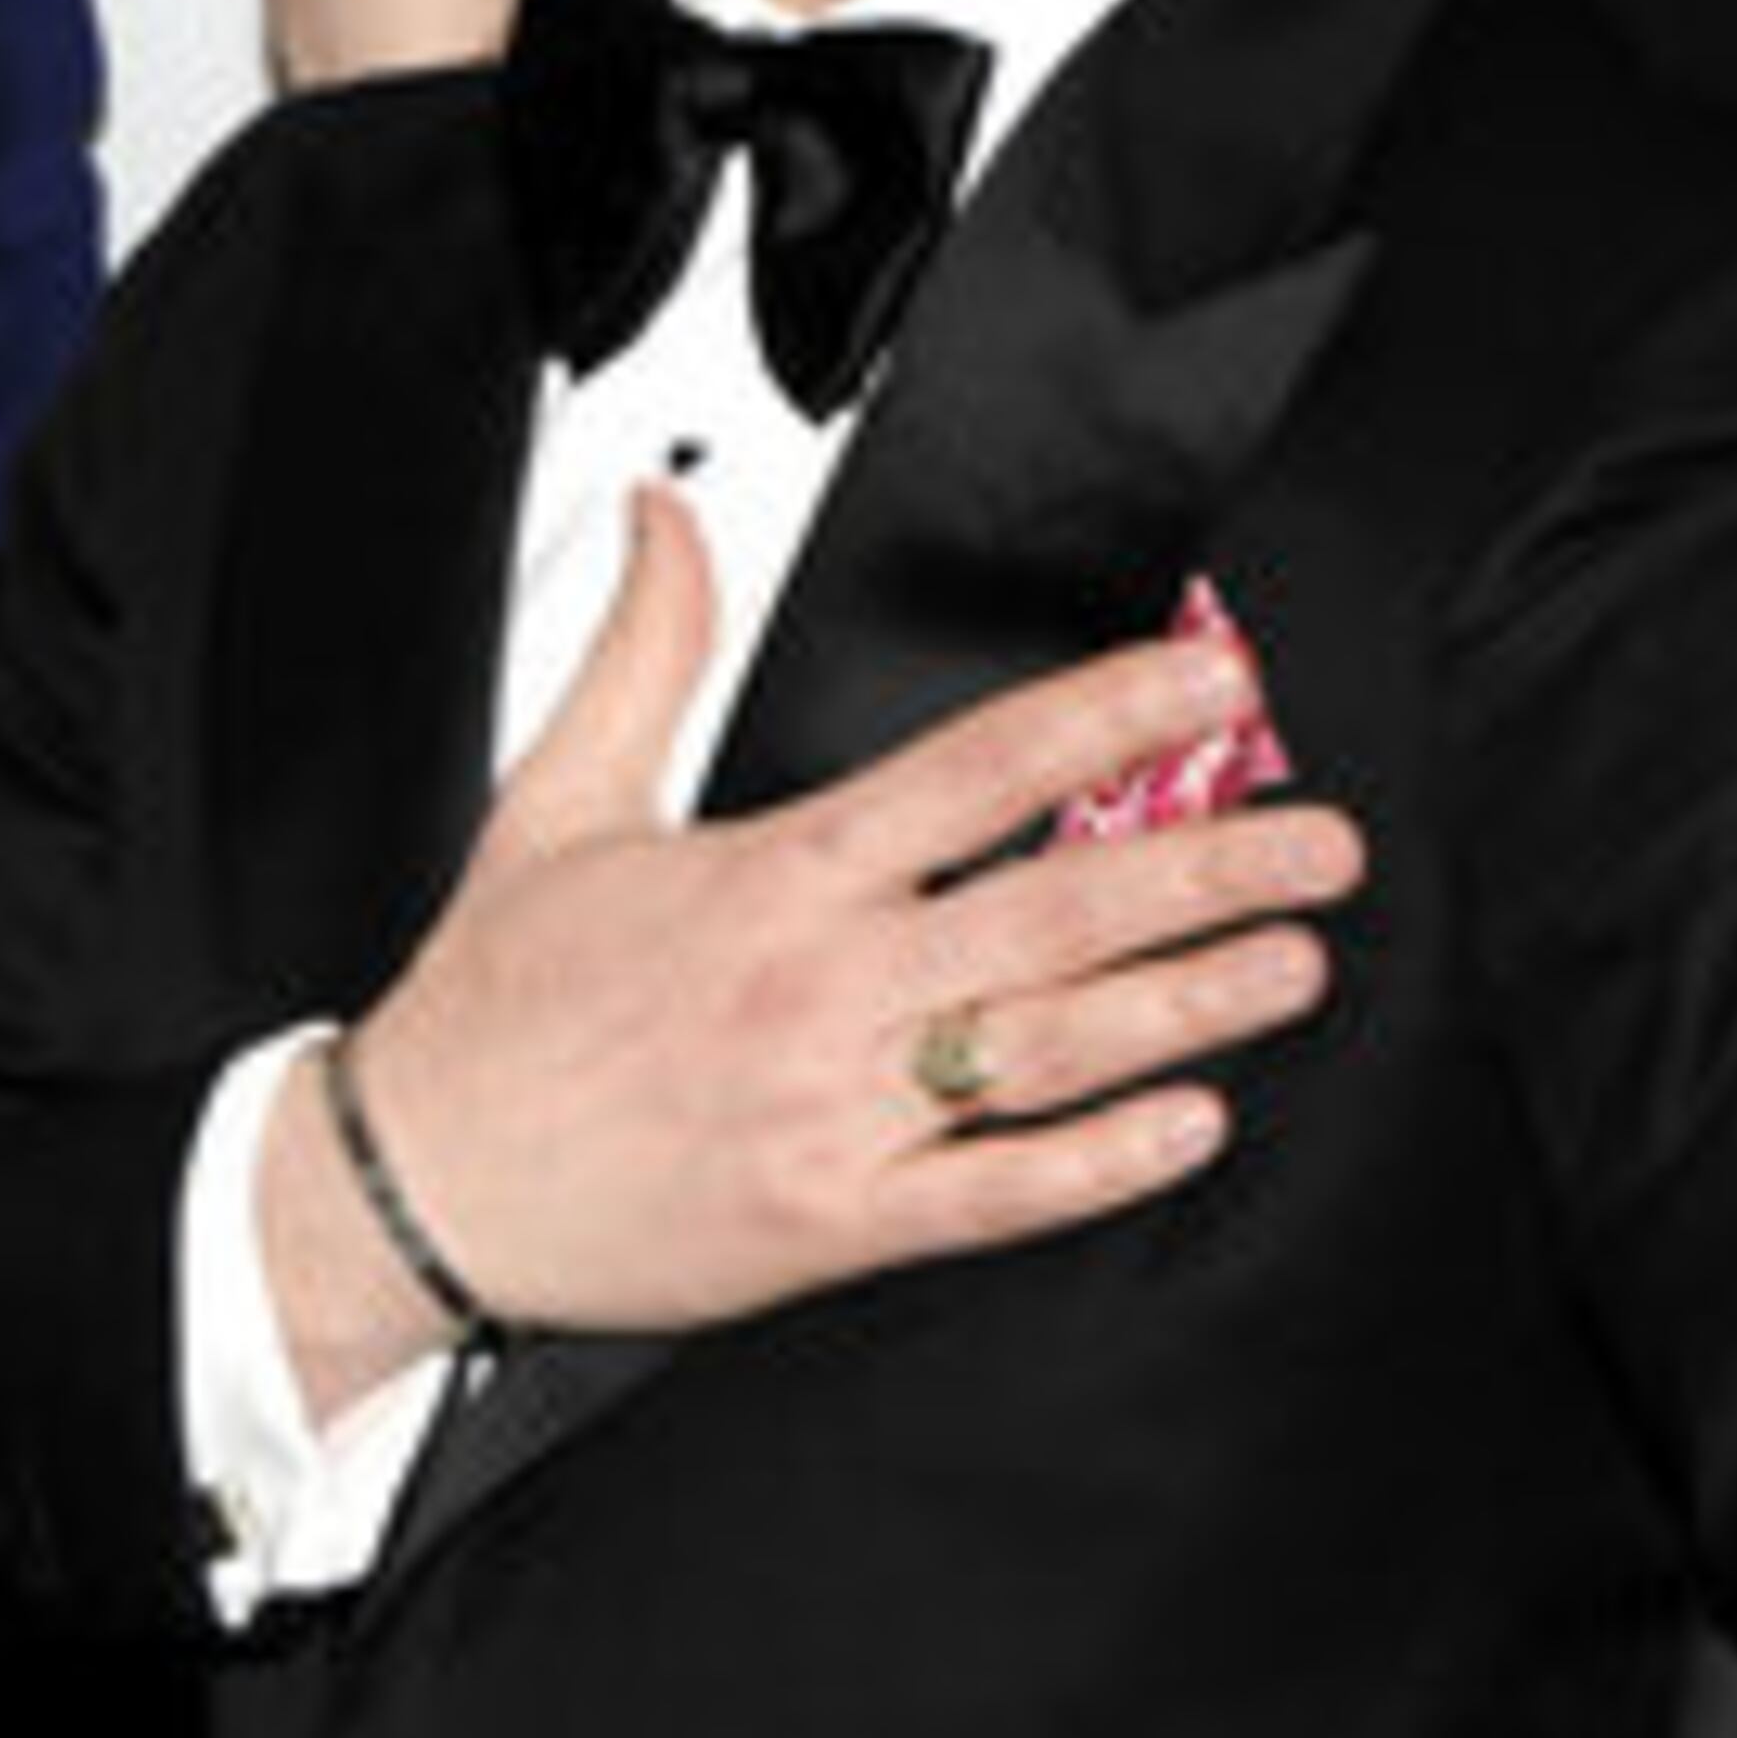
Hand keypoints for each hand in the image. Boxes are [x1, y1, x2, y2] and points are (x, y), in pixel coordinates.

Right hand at [273, 485, 1359, 1407]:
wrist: (412, 1183)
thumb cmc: (491, 1010)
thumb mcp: (557, 802)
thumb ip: (641, 650)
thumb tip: (667, 517)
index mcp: (776, 874)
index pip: (980, 768)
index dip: (1112, 718)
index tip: (1210, 685)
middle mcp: (823, 985)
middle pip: (1056, 906)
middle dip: (1210, 869)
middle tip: (1324, 846)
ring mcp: (837, 1107)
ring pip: (1051, 1044)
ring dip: (1190, 1003)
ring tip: (1292, 963)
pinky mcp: (835, 1220)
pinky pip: (996, 1192)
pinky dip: (1100, 1159)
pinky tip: (1191, 1123)